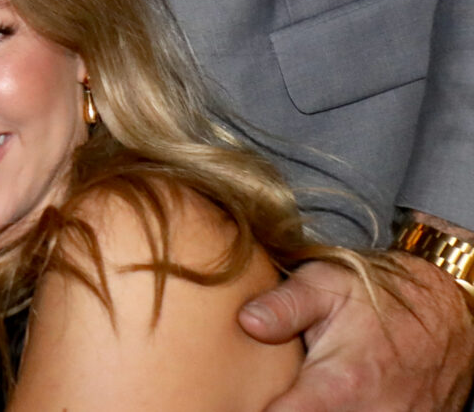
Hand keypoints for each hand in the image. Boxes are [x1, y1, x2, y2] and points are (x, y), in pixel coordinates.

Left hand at [240, 249, 473, 411]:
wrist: (446, 315)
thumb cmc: (378, 296)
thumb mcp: (325, 283)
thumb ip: (284, 305)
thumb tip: (247, 322)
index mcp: (340, 384)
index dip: (257, 410)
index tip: (234, 400)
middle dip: (286, 409)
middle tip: (266, 391)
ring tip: (295, 393)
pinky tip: (324, 399)